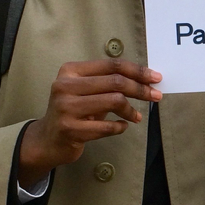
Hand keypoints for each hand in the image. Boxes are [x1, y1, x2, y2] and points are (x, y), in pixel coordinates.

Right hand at [18, 59, 160, 185]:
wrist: (48, 139)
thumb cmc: (74, 112)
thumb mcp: (85, 91)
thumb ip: (108, 82)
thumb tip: (145, 80)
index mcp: (70, 71)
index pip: (112, 65)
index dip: (137, 70)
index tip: (155, 77)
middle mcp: (65, 86)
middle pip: (116, 82)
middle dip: (140, 89)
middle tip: (156, 96)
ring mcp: (66, 108)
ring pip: (114, 101)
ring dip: (131, 110)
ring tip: (136, 116)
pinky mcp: (70, 129)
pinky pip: (108, 126)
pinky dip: (121, 126)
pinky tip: (122, 126)